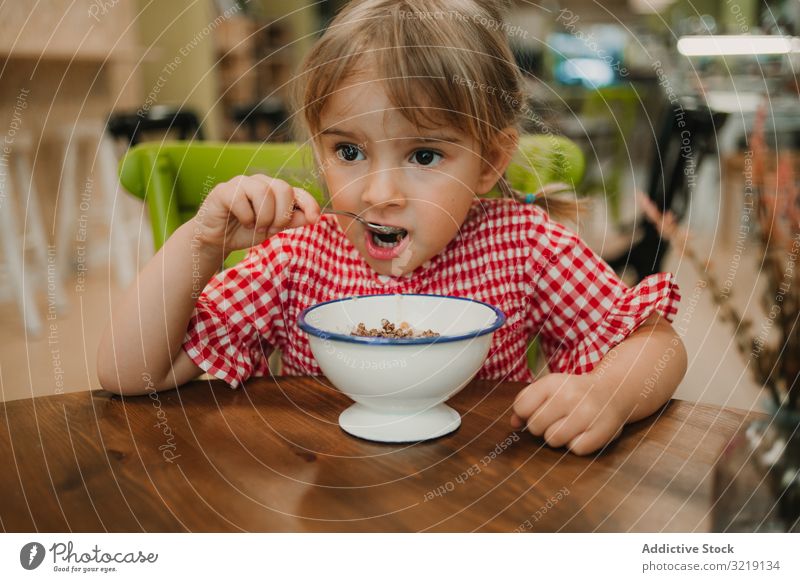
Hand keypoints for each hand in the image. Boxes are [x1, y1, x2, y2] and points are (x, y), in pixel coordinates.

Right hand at [193, 174, 320, 252]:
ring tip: (255, 227)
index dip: (309, 204)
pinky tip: (241, 221)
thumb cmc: (246, 230)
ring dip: (263, 217)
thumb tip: (313, 216)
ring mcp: (242, 183)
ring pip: (264, 192)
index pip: (298, 192)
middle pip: (283, 188)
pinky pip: (242, 200)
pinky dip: (245, 216)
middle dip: (281, 215)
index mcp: (275, 191)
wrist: (217, 239)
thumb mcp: (273, 228)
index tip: (315, 219)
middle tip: (270, 229)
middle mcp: (260, 182)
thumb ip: (291, 221)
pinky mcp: (224, 190)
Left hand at [510, 373, 628, 454]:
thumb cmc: (573, 392)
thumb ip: (527, 402)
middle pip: (535, 425)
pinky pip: (575, 449)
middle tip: (554, 421)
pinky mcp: (602, 431)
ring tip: (568, 427)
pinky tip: (583, 432)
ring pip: (553, 439)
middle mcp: (569, 395)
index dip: (525, 414)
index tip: (536, 411)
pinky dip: (577, 444)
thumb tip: (514, 423)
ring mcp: (587, 413)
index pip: (521, 406)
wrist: (614, 390)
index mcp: (553, 382)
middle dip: (540, 427)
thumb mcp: (550, 388)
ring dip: (557, 437)